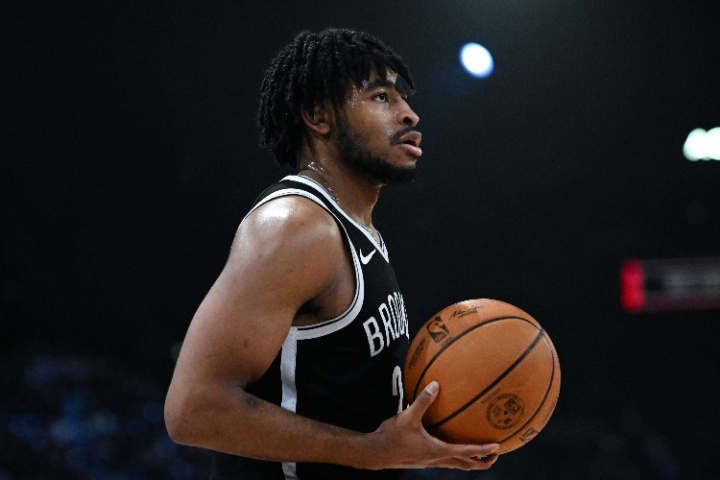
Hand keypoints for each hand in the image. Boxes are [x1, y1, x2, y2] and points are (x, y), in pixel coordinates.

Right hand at [362, 381, 498, 470]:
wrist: (377, 453)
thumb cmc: (392, 436)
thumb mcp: (408, 416)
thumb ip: (423, 400)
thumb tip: (435, 384)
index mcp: (438, 451)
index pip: (466, 452)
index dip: (483, 450)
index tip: (498, 446)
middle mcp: (438, 460)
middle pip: (467, 465)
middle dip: (483, 461)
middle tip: (496, 454)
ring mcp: (431, 462)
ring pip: (457, 465)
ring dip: (471, 461)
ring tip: (481, 453)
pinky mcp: (425, 460)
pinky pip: (447, 460)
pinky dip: (457, 456)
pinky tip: (452, 443)